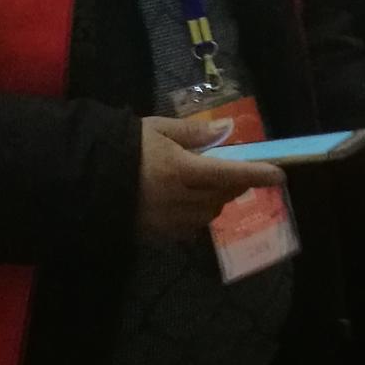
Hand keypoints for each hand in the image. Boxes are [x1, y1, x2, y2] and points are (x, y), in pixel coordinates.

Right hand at [137, 115, 286, 239]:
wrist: (84, 179)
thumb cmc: (122, 147)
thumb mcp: (156, 129)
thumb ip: (192, 132)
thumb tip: (224, 130)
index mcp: (181, 169)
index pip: (230, 173)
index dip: (258, 174)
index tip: (280, 175)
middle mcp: (180, 199)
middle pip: (222, 195)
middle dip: (235, 184)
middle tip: (236, 172)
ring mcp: (169, 221)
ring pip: (208, 214)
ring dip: (216, 199)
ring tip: (209, 185)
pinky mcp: (157, 234)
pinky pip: (189, 227)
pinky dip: (197, 214)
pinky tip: (187, 202)